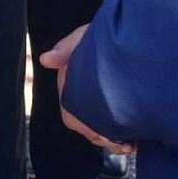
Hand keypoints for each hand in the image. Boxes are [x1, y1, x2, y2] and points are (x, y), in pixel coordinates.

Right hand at [40, 25, 134, 155]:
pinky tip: (132, 141)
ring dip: (111, 140)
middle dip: (104, 137)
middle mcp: (76, 94)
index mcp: (68, 82)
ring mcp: (90, 100)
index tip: (108, 135)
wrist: (122, 33)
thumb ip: (66, 48)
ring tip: (130, 145)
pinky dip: (117, 137)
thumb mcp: (84, 37)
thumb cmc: (99, 35)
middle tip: (126, 144)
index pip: (72, 114)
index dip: (89, 128)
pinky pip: (106, 127)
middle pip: (85, 126)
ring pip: (96, 129)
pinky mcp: (104, 104)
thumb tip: (45, 59)